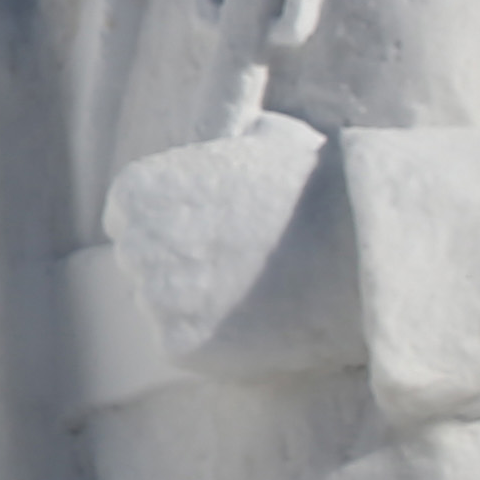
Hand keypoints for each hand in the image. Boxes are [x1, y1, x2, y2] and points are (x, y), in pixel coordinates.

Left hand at [100, 116, 358, 382]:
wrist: (352, 250)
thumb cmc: (319, 191)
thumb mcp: (270, 141)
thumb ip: (237, 142)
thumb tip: (247, 132)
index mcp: (137, 190)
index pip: (127, 221)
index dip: (170, 231)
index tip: (209, 236)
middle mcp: (134, 243)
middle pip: (140, 267)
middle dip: (180, 269)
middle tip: (236, 270)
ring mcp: (152, 298)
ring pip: (162, 310)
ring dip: (196, 307)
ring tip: (253, 295)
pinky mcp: (178, 345)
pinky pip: (185, 346)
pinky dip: (215, 342)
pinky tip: (254, 323)